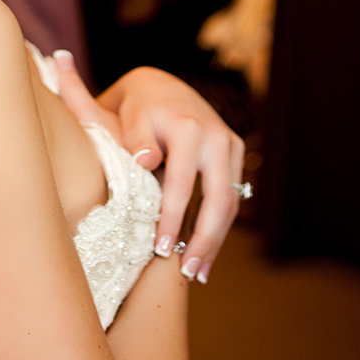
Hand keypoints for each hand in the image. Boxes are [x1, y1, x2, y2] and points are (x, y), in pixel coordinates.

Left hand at [48, 52, 245, 282]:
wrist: (159, 86)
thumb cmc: (133, 108)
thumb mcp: (126, 118)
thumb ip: (134, 140)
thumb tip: (147, 161)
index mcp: (187, 128)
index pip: (181, 183)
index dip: (172, 218)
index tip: (160, 248)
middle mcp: (216, 136)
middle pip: (219, 199)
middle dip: (205, 240)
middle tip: (189, 273)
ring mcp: (230, 145)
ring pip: (230, 203)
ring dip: (215, 240)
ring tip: (198, 272)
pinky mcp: (234, 154)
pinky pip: (232, 196)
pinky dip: (220, 226)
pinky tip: (206, 253)